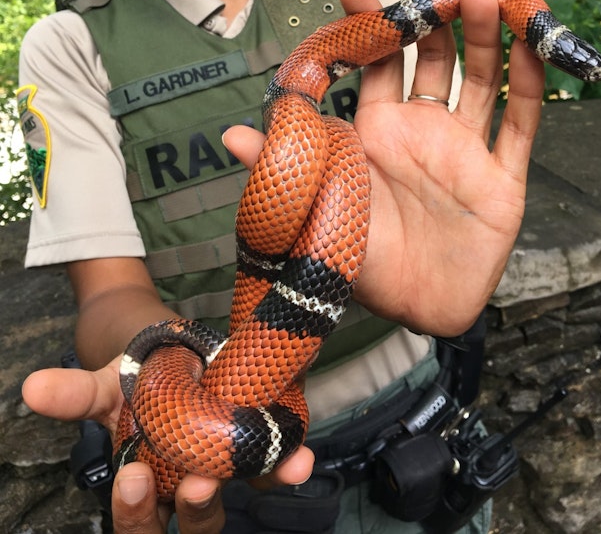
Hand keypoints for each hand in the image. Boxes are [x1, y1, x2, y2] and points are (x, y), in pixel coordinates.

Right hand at [22, 357, 313, 532]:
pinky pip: (275, 464)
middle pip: (196, 524)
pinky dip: (288, 463)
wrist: (170, 351)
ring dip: (259, 484)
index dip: (134, 511)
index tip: (133, 477)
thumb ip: (74, 393)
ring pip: (242, 496)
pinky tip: (300, 455)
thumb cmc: (132, 382)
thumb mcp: (103, 386)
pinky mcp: (259, 444)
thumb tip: (31, 386)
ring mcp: (228, 469)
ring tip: (272, 467)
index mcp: (146, 487)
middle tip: (197, 484)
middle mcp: (189, 487)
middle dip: (197, 510)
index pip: (138, 520)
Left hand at [223, 0, 544, 336]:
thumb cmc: (359, 262)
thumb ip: (282, 171)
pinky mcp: (503, 178)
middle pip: (431, 56)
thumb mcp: (317, 210)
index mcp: (376, 130)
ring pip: (479, 78)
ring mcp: (465, 149)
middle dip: (429, 9)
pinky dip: (529, 87)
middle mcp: (422, 129)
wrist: (412, 315)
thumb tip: (233, 136)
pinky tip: (529, 46)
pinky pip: (521, 126)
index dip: (366, 24)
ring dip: (482, 36)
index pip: (374, 63)